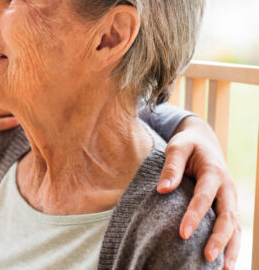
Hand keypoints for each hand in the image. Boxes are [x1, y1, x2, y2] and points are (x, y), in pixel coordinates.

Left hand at [157, 115, 240, 269]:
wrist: (204, 141)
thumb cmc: (187, 144)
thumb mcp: (177, 147)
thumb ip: (171, 167)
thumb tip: (162, 189)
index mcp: (213, 172)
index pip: (204, 197)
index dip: (194, 216)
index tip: (182, 233)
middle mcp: (226, 187)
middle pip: (226, 216)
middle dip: (218, 238)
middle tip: (207, 256)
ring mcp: (229, 198)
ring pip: (234, 225)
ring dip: (231, 247)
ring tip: (224, 269)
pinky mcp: (228, 206)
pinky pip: (233, 227)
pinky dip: (232, 244)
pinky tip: (225, 262)